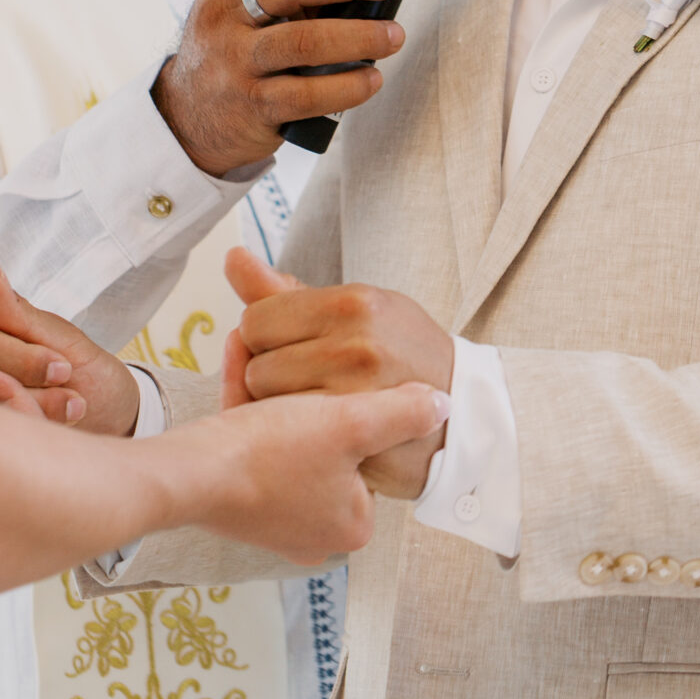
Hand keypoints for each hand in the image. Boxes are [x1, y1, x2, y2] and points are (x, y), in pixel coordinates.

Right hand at [0, 264, 140, 434]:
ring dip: (44, 408)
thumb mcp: (61, 338)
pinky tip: (65, 420)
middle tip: (69, 381)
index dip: (25, 360)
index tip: (64, 366)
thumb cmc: (83, 368)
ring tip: (74, 403)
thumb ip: (18, 315)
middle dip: (34, 384)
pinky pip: (6, 436)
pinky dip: (43, 428)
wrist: (110, 415)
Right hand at [153, 0, 407, 174]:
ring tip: (394, 35)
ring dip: (358, 36)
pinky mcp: (251, 105)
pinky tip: (372, 79)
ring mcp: (234, 60)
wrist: (188, 115)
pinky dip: (347, 86)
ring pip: (302, 41)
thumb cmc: (236, 44)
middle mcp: (223, 12)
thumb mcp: (242, 2)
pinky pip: (306, 95)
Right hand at [169, 382, 450, 565]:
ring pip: (284, 440)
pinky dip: (246, 408)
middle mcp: (315, 533)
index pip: (365, 452)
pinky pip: (253, 447)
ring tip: (254, 351)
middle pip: (322, 444)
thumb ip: (400, 412)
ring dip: (269, 393)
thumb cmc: (269, 454)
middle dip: (301, 393)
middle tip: (286, 360)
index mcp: (352, 524)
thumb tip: (442, 405)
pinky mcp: (237, 504)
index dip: (346, 405)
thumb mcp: (347, 423)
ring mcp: (274, 521)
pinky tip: (237, 361)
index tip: (328, 375)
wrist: (188, 474)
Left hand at [223, 246, 453, 498]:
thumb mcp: (355, 307)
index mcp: (351, 303)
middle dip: (269, 376)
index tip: (286, 346)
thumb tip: (232, 258)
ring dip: (280, 410)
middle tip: (302, 380)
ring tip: (311, 404)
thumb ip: (286, 292)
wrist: (467, 406)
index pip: (255, 320)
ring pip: (269, 407)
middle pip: (256, 367)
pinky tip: (323, 431)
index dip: (263, 337)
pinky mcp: (361, 440)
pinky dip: (302, 439)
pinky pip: (295, 440)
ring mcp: (359, 397)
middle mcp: (355, 346)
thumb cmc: (401, 350)